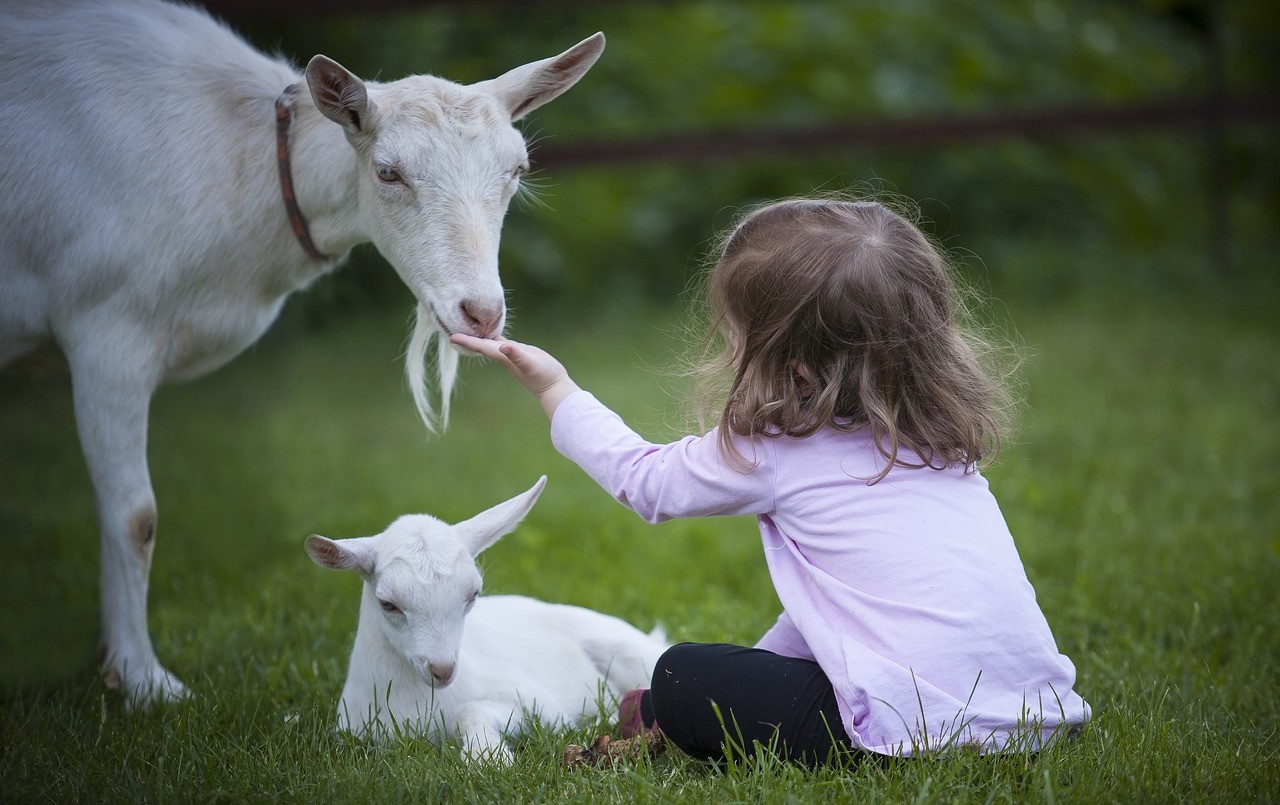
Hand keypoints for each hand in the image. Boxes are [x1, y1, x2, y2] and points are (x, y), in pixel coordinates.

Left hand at [450, 333, 581, 419]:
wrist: (554, 387)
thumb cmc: (544, 376)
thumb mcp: (531, 363)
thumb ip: (517, 355)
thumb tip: (504, 346)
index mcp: (503, 357)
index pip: (481, 347)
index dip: (467, 341)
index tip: (451, 336)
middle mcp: (504, 356)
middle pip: (481, 346)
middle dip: (468, 339)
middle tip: (451, 329)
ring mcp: (510, 355)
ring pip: (490, 344)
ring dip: (479, 338)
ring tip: (467, 329)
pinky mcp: (519, 353)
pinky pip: (501, 343)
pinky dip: (494, 337)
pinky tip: (492, 333)